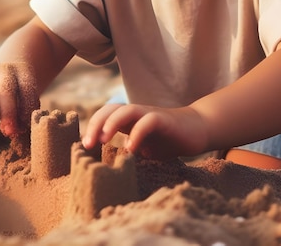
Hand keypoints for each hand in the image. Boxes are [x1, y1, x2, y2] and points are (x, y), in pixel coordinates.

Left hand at [82, 103, 208, 159]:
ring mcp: (149, 114)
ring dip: (111, 123)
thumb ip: (127, 151)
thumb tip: (108, 170)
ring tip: (102, 140)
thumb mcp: (143, 147)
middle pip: (109, 109)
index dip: (92, 127)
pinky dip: (137, 133)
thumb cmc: (167, 140)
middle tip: (87, 144)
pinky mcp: (164, 119)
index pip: (104, 115)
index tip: (83, 147)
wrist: (197, 129)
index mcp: (128, 119)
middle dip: (95, 124)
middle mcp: (136, 113)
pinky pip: (148, 122)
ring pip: (125, 111)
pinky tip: (131, 148)